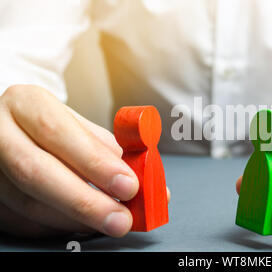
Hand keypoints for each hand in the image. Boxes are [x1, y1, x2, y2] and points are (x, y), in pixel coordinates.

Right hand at [0, 85, 166, 237]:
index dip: (95, 162)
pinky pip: (21, 221)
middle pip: (36, 172)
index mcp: (26, 103)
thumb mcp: (80, 125)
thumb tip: (149, 184)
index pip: (58, 133)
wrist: (13, 126)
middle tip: (122, 219)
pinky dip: (58, 227)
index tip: (129, 185)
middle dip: (85, 202)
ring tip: (110, 221)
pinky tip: (83, 225)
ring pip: (27, 203)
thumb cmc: (53, 126)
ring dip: (75, 220)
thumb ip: (112, 151)